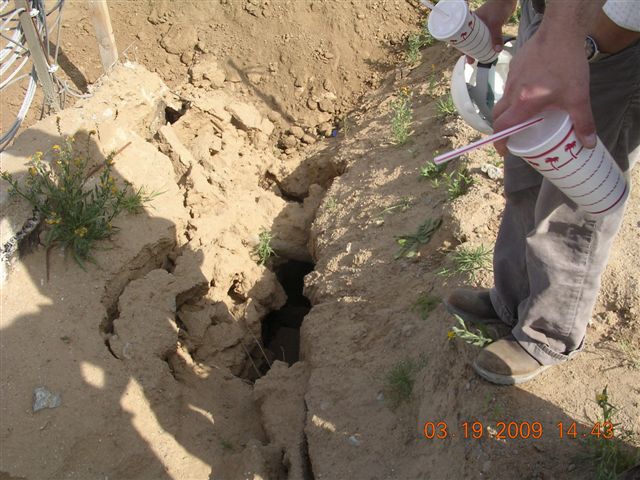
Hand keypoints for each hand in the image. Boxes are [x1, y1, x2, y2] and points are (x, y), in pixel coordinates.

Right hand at [467, 0, 516, 62]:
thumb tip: (497, 50)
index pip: (462, 36)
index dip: (462, 47)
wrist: (507, 0)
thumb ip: (497, 37)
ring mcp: (481, 27)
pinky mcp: (489, 28)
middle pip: (469, 41)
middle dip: (469, 52)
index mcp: (470, 22)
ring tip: (478, 60)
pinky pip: (485, 39)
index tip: (463, 55)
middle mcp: (474, 25)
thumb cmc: (498, 7)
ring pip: (477, 41)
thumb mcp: (496, 23)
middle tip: (470, 62)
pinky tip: (487, 52)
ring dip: (477, 50)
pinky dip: (485, 45)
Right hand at [492, 29, 595, 155]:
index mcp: (523, 104)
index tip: (504, 150)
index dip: (499, 142)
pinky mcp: (514, 66)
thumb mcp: (578, 97)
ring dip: (509, 109)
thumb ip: (583, 122)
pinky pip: (510, 85)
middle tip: (513, 134)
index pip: (502, 127)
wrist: (560, 32)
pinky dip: (516, 93)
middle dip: (502, 127)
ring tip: (525, 112)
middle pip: (498, 115)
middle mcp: (512, 92)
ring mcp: (511, 78)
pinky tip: (532, 88)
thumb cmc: (567, 66)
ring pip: (504, 99)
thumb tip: (588, 144)